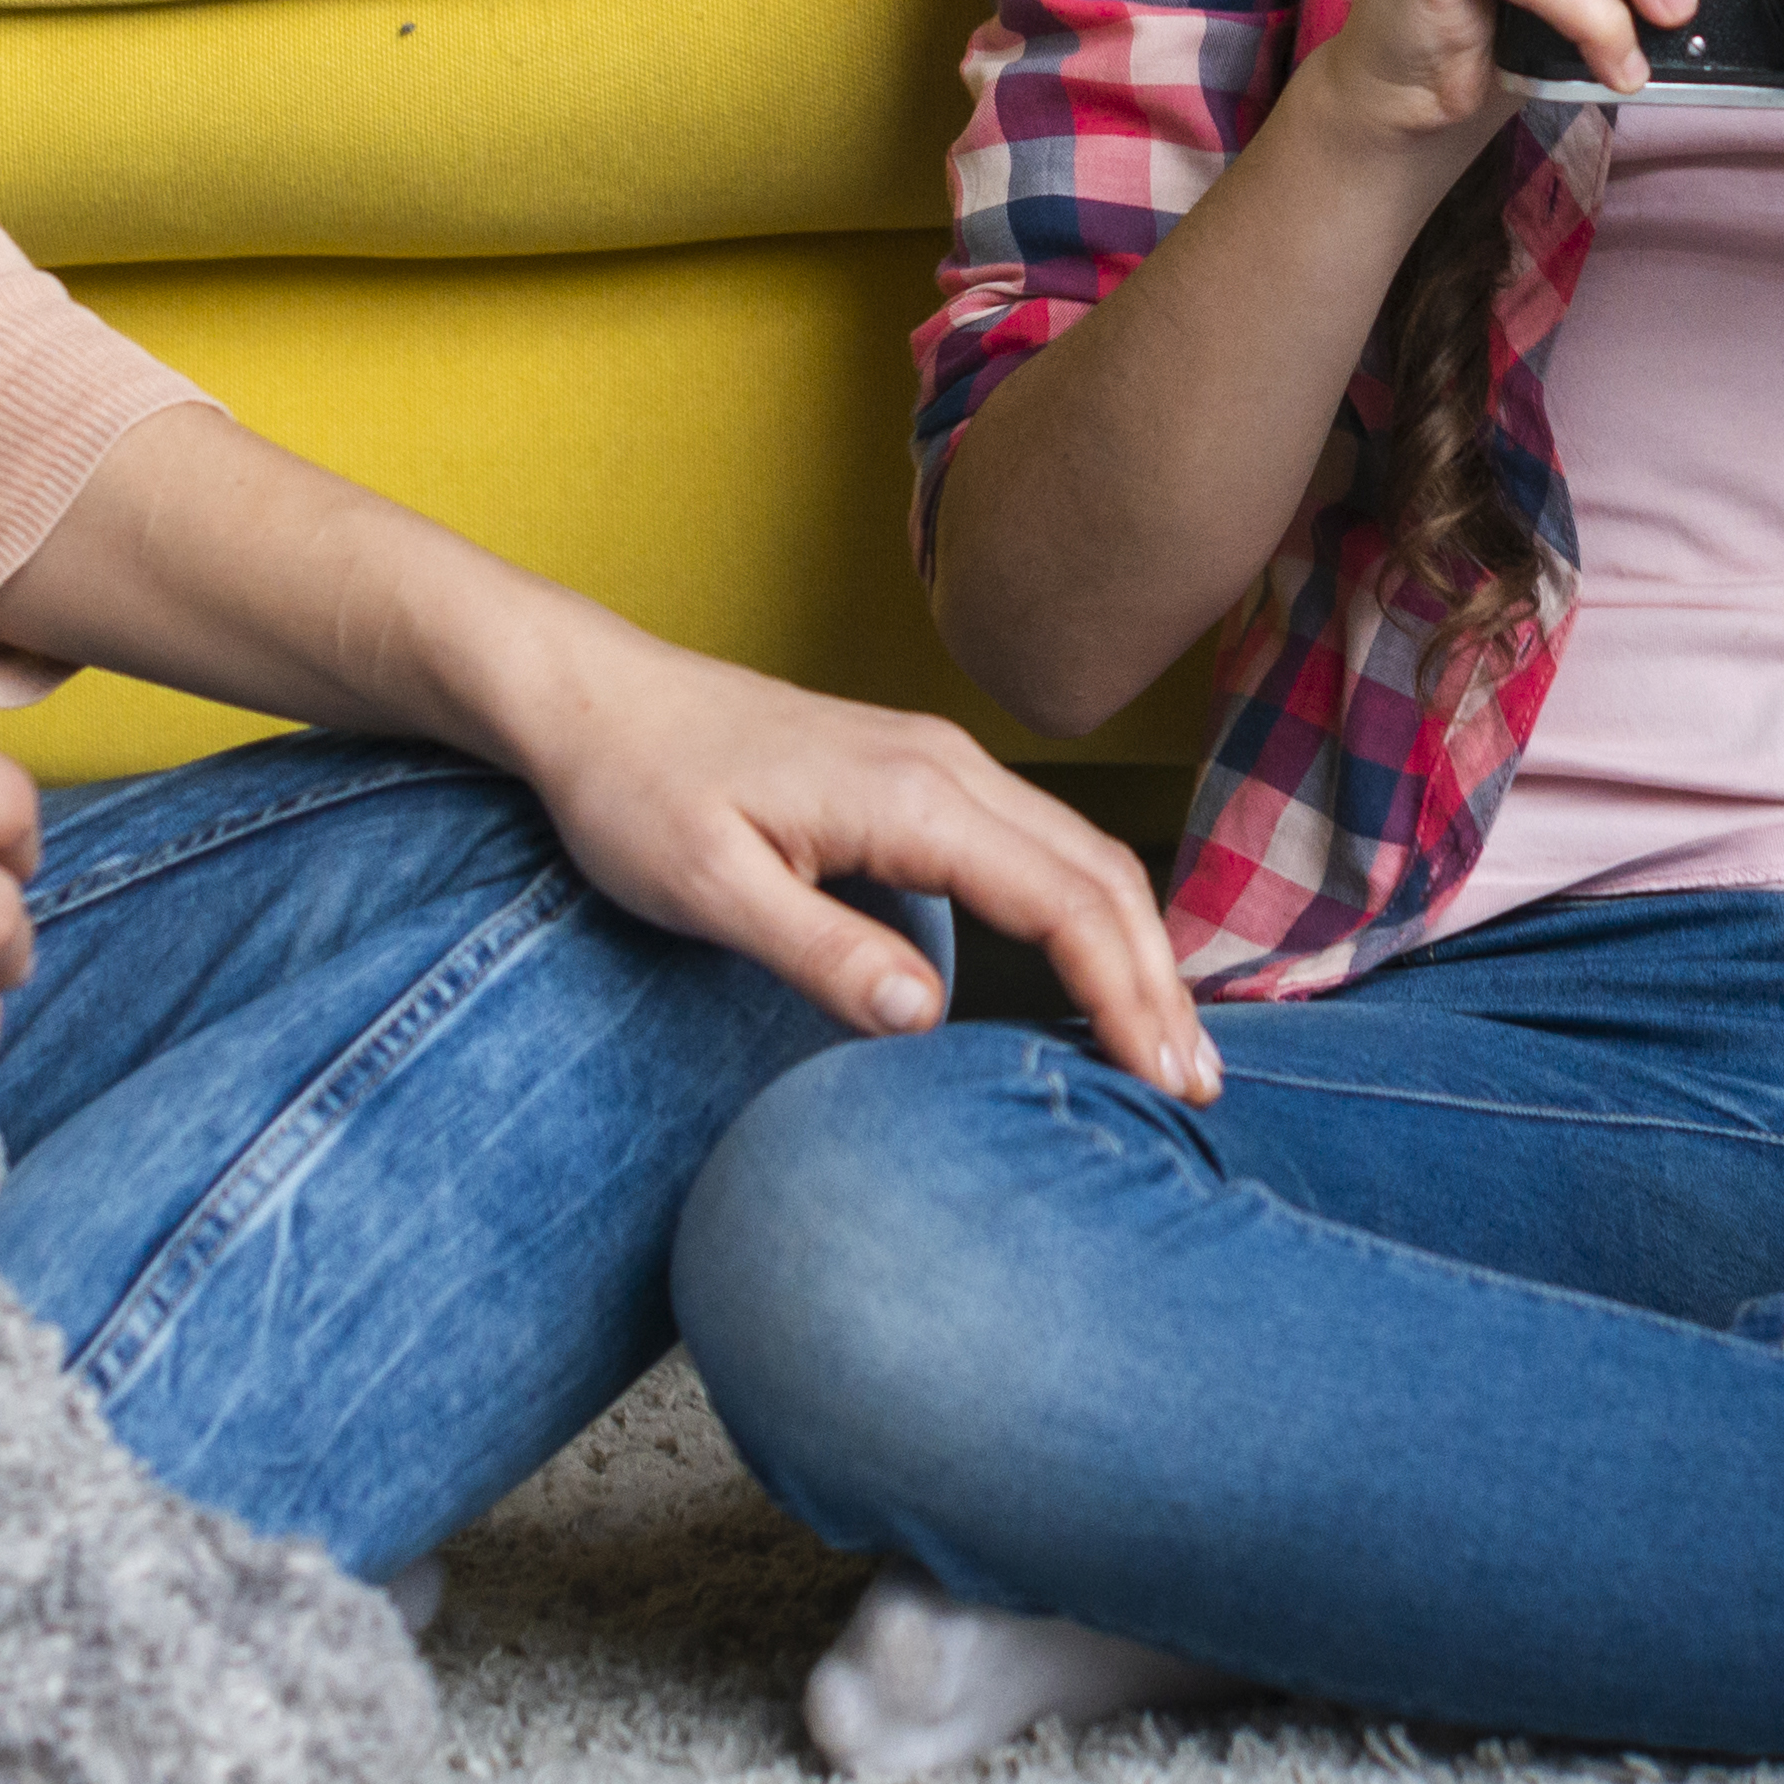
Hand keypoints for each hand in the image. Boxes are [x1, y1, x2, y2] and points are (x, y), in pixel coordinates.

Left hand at [496, 619, 1219, 1102]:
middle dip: (1159, 979)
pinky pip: (1038, 842)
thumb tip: (924, 1019)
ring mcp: (939, 762)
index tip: (1162, 1080)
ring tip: (1165, 1042)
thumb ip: (820, 950)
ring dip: (1135, 944)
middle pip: (1099, 874)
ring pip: (1080, 853)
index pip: (1065, 900)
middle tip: (1193, 1085)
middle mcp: (948, 766)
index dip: (1125, 993)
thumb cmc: (635, 791)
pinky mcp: (918, 774)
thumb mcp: (707, 887)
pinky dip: (1090, 909)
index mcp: (912, 795)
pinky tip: (1092, 965)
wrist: (590, 697)